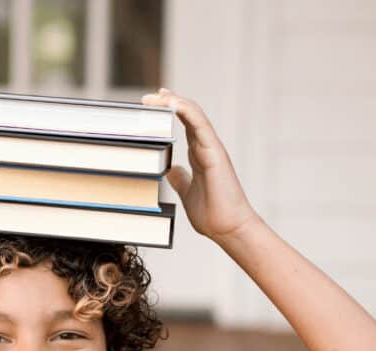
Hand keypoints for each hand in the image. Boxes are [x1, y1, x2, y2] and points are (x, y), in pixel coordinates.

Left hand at [141, 88, 259, 239]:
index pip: (186, 124)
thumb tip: (172, 170)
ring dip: (174, 102)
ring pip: (194, 114)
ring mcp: (211, 148)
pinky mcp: (214, 152)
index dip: (172, 109)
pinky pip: (200, 124)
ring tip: (155, 96)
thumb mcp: (188, 193)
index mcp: (200, 155)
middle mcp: (206, 147)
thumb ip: (181, 179)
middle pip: (188, 114)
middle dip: (169, 101)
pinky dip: (186, 110)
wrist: (228, 229)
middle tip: (148, 97)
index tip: (155, 101)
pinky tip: (171, 103)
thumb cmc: (212, 214)